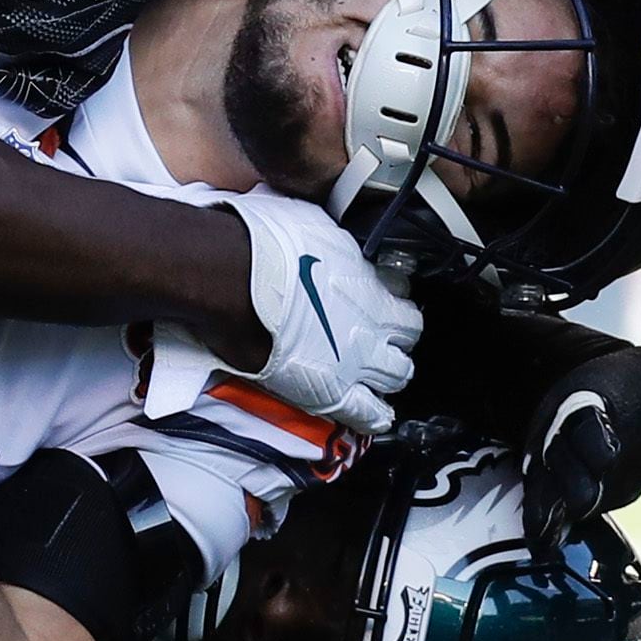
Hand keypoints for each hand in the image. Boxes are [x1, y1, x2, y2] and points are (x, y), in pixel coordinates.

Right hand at [226, 196, 420, 435]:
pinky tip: (376, 417)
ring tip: (383, 377)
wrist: (232, 279)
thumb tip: (326, 239)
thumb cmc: (261, 247)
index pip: (401, 293)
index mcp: (368, 279)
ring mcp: (357, 357)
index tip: (383, 299)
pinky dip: (375, 416)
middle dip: (398, 338)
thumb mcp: (311, 223)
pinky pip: (368, 413)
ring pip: (397, 375)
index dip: (393, 299)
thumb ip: (331, 243)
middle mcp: (371, 319)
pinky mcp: (333, 391)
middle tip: (384, 339)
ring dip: (391, 374)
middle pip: (408, 335)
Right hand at [522, 344, 640, 551]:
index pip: (586, 413)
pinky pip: (545, 502)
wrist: (625, 391)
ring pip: (543, 479)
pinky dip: (543, 523)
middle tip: (584, 503)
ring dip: (544, 505)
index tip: (607, 457)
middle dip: (569, 477)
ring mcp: (562, 456)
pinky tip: (543, 549)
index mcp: (595, 394)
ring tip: (544, 537)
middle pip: (558, 450)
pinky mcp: (565, 485)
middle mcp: (568, 426)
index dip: (593, 434)